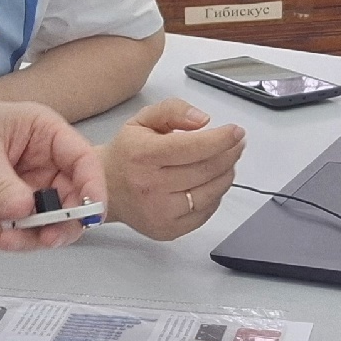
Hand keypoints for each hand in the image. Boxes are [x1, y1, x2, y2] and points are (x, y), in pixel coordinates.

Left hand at [0, 79, 106, 251]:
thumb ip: (4, 184)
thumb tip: (27, 212)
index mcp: (45, 135)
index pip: (83, 161)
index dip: (93, 187)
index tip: (89, 214)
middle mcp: (43, 166)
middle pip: (73, 201)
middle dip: (62, 224)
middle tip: (43, 239)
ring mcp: (26, 193)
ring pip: (49, 226)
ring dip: (30, 239)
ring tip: (1, 238)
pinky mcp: (6, 215)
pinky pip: (21, 237)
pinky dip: (7, 242)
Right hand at [101, 98, 244, 239]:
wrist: (104, 189)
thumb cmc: (126, 154)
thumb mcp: (142, 120)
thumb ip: (173, 111)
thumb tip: (203, 121)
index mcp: (143, 155)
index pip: (193, 148)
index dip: (221, 139)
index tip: (236, 132)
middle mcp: (150, 186)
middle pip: (206, 170)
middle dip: (229, 154)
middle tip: (236, 144)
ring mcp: (160, 212)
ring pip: (211, 192)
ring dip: (226, 174)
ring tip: (226, 161)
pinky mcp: (168, 230)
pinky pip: (206, 212)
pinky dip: (215, 195)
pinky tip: (211, 182)